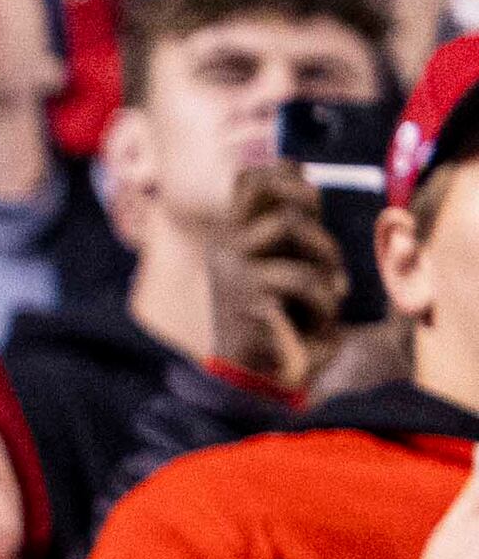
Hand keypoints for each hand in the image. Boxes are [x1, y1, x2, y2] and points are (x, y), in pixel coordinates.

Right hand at [203, 164, 348, 393]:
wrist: (255, 382)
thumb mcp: (287, 272)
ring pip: (288, 222)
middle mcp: (224, 244)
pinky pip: (301, 276)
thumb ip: (294, 239)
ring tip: (333, 288)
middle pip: (257, 182)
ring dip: (324, 252)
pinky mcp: (246, 291)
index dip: (286, 176)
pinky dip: (324, 299)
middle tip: (319, 225)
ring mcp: (231, 265)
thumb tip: (315, 194)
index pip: (249, 180)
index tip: (314, 201)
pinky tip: (323, 321)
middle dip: (300, 194)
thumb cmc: (281, 329)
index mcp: (232, 238)